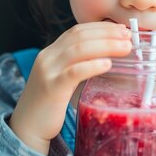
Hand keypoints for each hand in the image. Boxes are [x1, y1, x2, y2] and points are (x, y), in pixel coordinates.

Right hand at [8, 22, 131, 154]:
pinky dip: (92, 65)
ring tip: (125, 47)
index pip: (77, 30)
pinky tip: (108, 64)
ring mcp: (48, 71)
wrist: (27, 128)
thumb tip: (106, 56)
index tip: (121, 29)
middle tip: (128, 36)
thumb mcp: (62, 78)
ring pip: (79, 49)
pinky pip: (74, 72)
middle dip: (107, 33)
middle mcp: (48, 57)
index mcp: (51, 52)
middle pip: (80, 36)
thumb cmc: (50, 104)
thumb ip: (77, 65)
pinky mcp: (51, 88)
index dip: (101, 27)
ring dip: (106, 45)